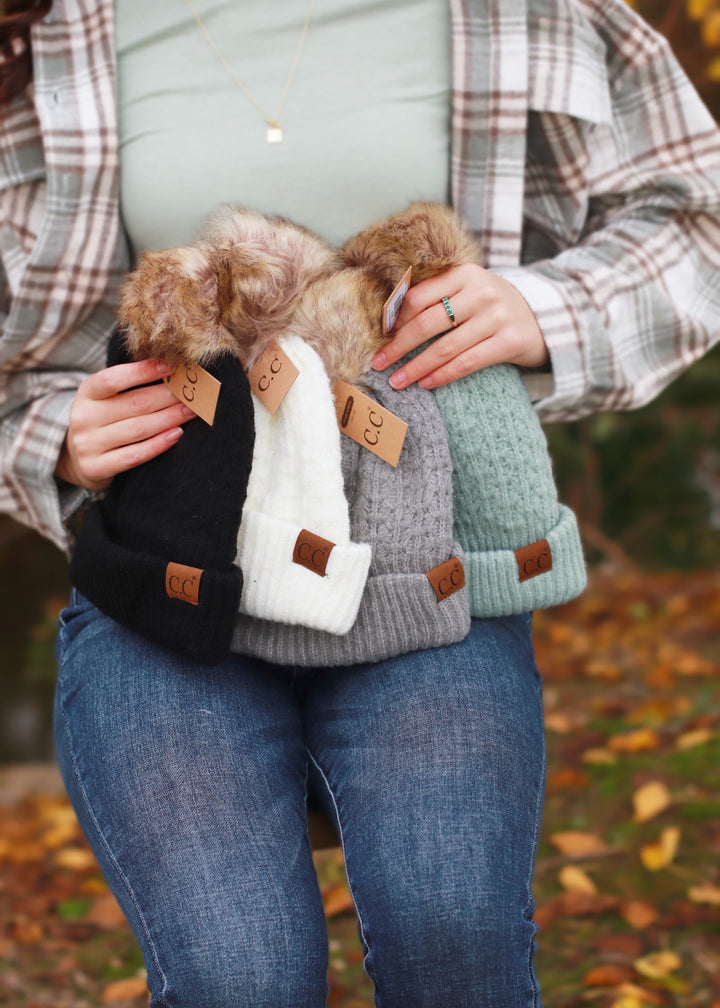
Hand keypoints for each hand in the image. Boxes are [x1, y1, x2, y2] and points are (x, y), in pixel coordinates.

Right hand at [55, 359, 196, 490]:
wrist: (77, 459)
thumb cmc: (103, 421)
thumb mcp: (106, 399)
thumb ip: (130, 387)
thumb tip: (173, 373)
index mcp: (86, 393)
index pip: (113, 378)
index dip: (143, 371)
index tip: (171, 366)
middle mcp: (83, 417)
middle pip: (134, 404)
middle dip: (167, 397)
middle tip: (192, 393)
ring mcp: (87, 444)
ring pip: (137, 429)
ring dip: (169, 419)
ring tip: (190, 412)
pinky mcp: (95, 467)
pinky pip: (134, 455)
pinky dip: (158, 444)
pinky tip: (177, 435)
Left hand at [370, 263, 548, 389]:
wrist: (542, 317)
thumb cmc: (491, 306)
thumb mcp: (468, 290)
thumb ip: (437, 296)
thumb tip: (391, 321)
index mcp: (464, 273)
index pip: (419, 296)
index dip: (396, 319)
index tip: (381, 336)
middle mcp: (481, 292)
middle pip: (428, 323)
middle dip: (398, 346)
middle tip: (378, 362)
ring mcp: (497, 317)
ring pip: (445, 347)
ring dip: (416, 367)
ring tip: (397, 381)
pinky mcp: (509, 342)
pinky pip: (467, 363)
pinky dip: (443, 375)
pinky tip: (426, 384)